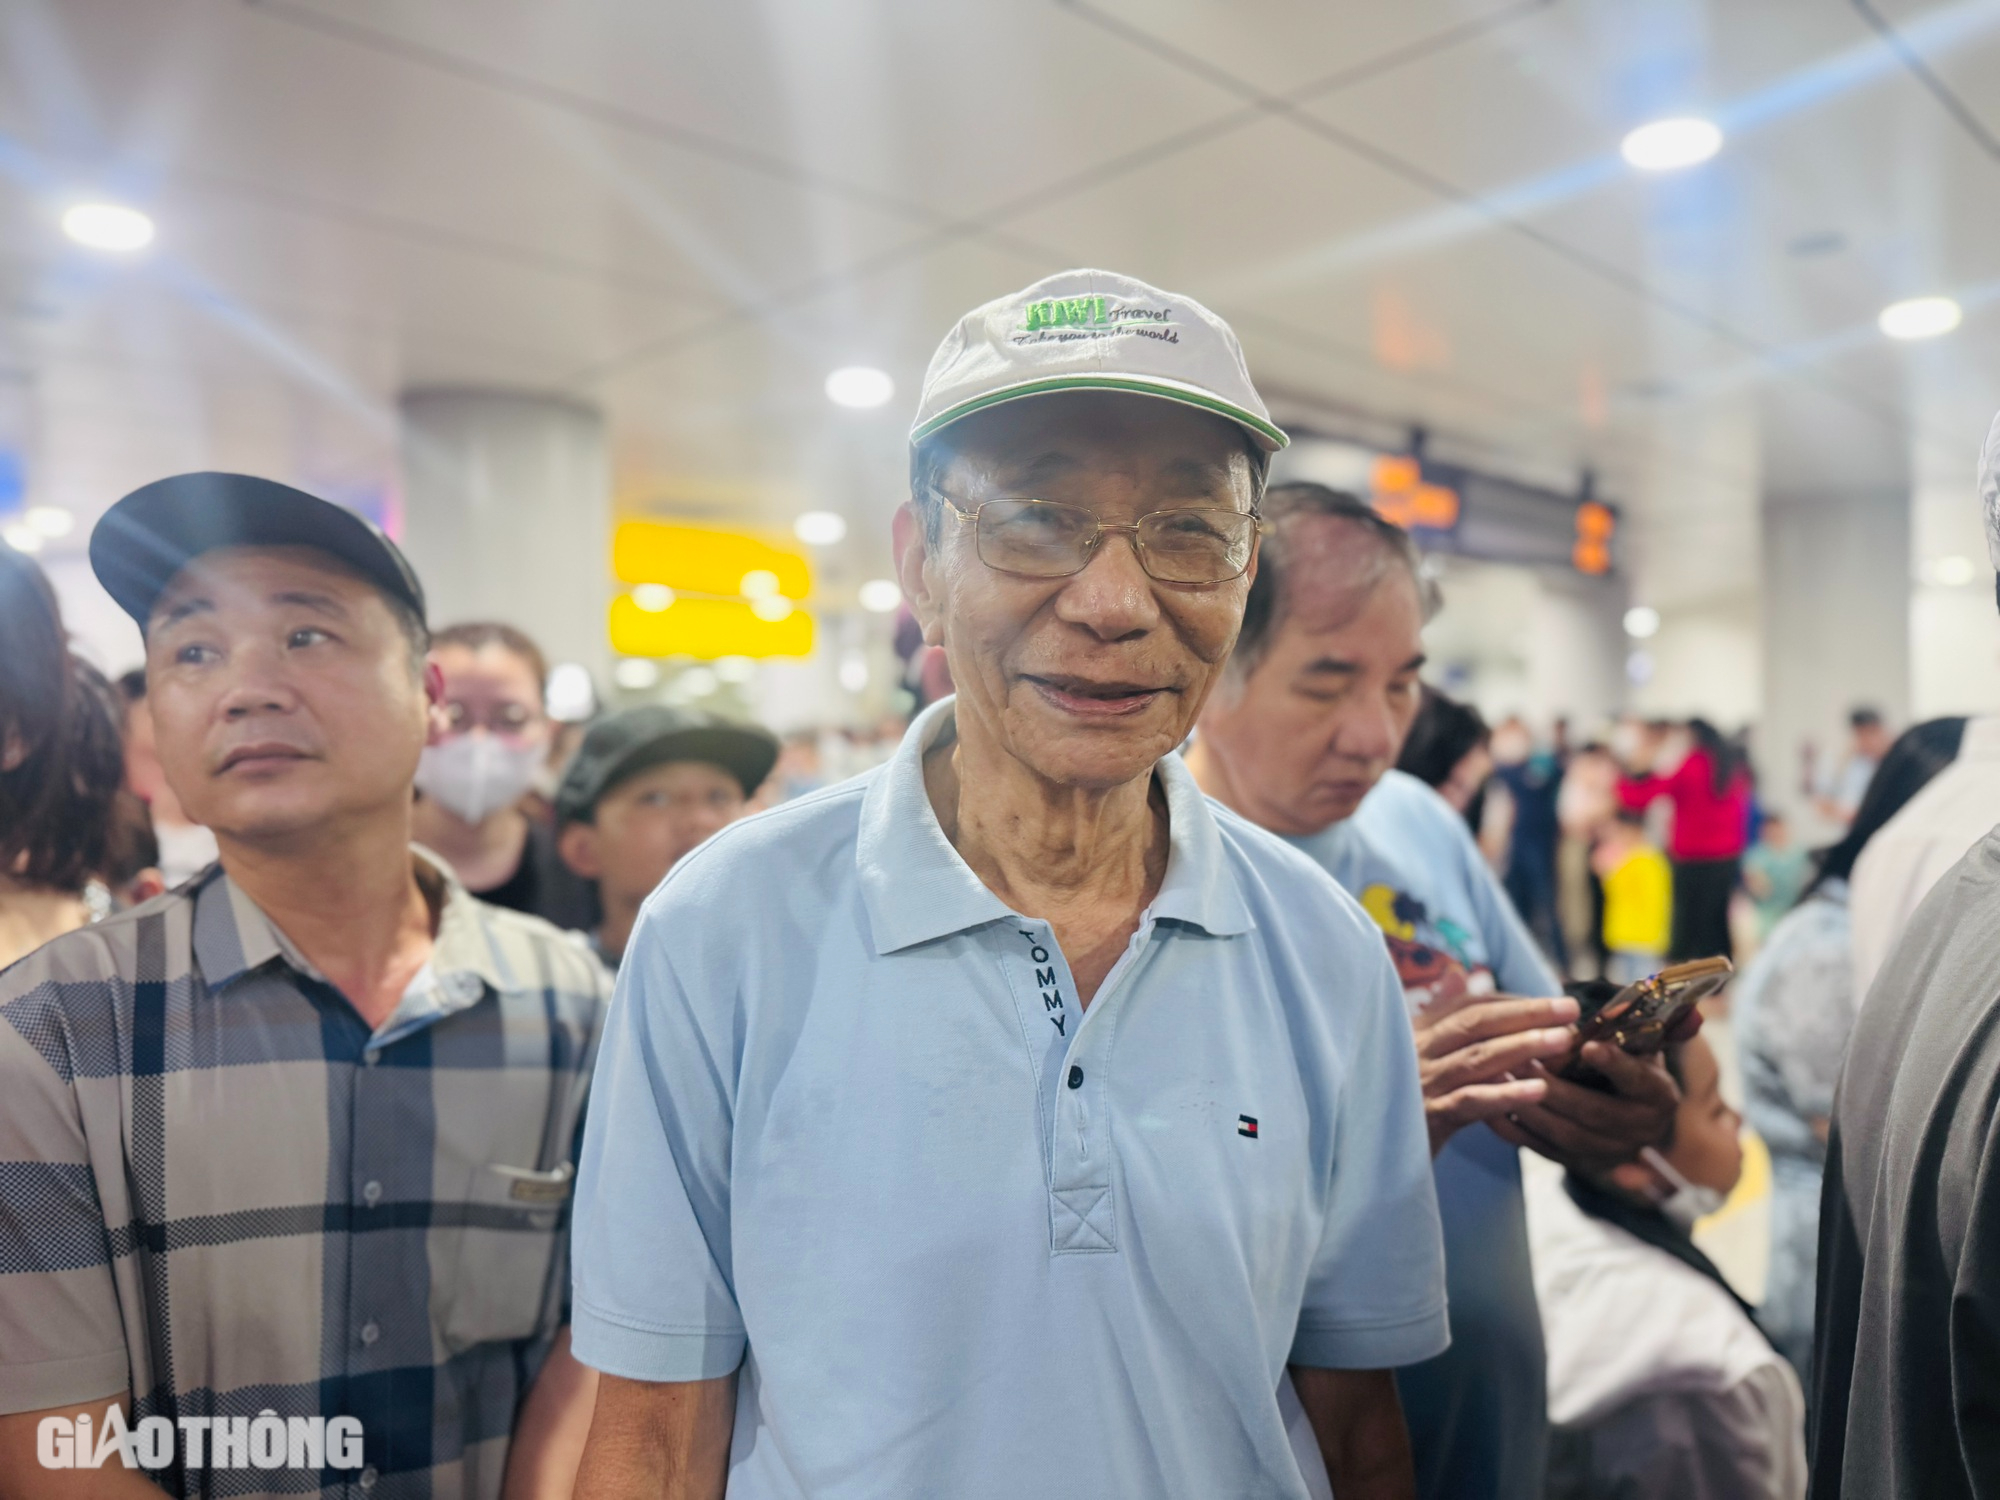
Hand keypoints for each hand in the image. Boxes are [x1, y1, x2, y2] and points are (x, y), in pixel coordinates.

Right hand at [1413, 982, 1578, 1156]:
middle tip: (1570, 1008)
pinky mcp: (1428, 1118)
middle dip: (1526, 1013)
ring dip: (1523, 1047)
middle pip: (1476, 1023)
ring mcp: (1422, 1084)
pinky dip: (1506, 1094)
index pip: (1469, 1005)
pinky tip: (1539, 1090)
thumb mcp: (1416, 1053)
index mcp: (1418, 1033)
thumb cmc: (1400, 1098)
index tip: (1551, 1003)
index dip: (1512, 1002)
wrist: (1368, 1153)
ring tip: (1563, 1041)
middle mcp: (1417, 1052)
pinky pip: (1472, 1102)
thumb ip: (1438, 1014)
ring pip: (1477, 1058)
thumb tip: (1455, 974)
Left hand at [1488, 1039, 1683, 1174]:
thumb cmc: (1628, 1061)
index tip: (1589, 1045)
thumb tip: (1693, 1013)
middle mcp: (1638, 1130)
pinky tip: (1489, 1103)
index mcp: (1658, 1095)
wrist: (1625, 1110)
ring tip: (1499, 1077)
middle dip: (1555, 1087)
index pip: (1638, 1080)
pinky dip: (1514, 1129)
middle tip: (1521, 1059)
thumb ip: (1660, 1025)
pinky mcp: (1576, 1162)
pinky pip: (1541, 1149)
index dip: (1615, 1064)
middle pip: (1594, 1112)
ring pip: (1565, 1135)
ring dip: (1529, 1107)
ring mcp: (1606, 1152)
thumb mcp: (1645, 1042)